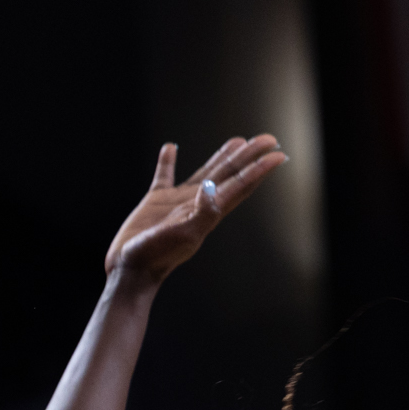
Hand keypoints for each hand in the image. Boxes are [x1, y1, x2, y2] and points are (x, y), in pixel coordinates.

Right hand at [102, 135, 287, 283]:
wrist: (130, 270)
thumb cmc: (156, 256)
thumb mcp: (183, 235)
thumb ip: (202, 213)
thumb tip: (213, 189)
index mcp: (208, 212)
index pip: (240, 185)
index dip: (259, 169)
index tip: (277, 153)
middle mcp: (197, 204)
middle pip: (229, 175)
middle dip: (248, 157)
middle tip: (268, 139)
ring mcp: (177, 202)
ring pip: (205, 173)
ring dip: (222, 157)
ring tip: (238, 141)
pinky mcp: (155, 202)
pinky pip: (164, 176)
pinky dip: (167, 162)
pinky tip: (170, 149)